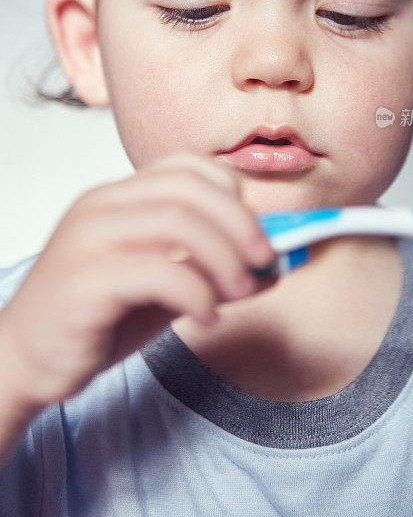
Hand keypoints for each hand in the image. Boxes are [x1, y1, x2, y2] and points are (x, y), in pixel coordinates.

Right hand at [0, 150, 275, 411]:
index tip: (258, 232)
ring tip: (239, 293)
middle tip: (264, 262)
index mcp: (119, 196)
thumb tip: (273, 265)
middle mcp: (101, 204)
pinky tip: (207, 319)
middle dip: (241, 224)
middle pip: (190, 189)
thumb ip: (211, 270)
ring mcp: (88, 237)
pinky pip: (158, 272)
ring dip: (225, 259)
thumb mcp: (165, 288)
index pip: (187, 166)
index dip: (234, 193)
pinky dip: (198, 294)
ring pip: (178, 222)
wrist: (26, 359)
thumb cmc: (98, 317)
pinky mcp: (83, 278)